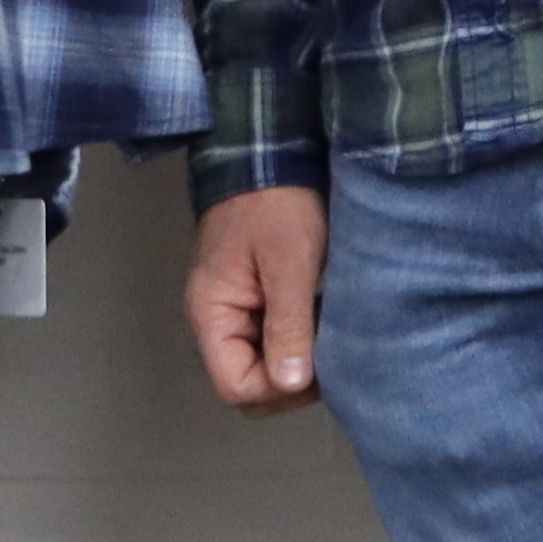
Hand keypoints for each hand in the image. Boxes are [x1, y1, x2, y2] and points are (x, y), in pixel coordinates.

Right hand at [187, 184, 328, 411]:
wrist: (271, 152)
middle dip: (288, 383)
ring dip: (296, 361)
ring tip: (331, 338)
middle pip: (245, 381)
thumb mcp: (289, 263)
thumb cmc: (276, 202)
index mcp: (212, 312)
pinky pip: (271, 338)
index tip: (318, 367)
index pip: (234, 385)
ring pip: (261, 363)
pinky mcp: (254, 296)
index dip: (277, 389)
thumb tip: (291, 383)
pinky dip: (297, 339)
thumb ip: (288, 324)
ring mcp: (234, 308)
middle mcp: (216, 318)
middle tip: (330, 359)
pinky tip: (323, 323)